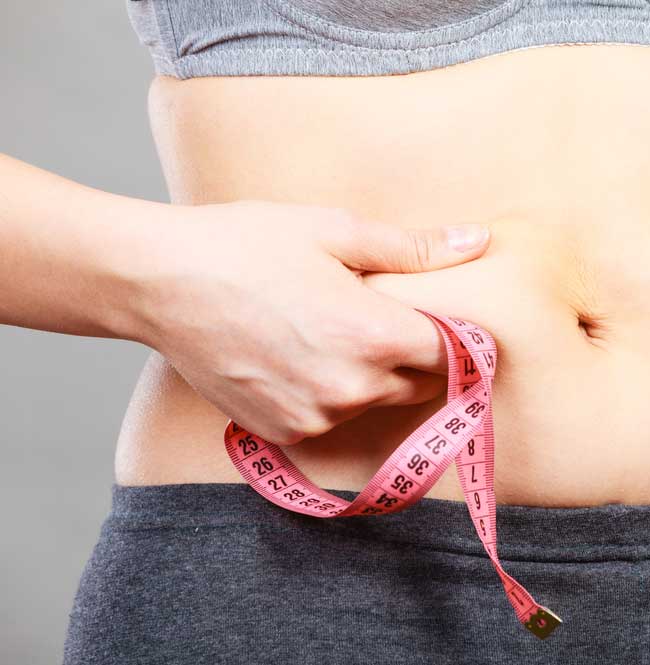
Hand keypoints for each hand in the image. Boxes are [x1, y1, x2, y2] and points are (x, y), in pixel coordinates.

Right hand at [130, 200, 490, 444]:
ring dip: (370, 375)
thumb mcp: (335, 231)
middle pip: (420, 382)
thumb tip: (477, 241)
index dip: (456, 334)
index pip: (454, 353)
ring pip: (375, 401)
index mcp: (375, 337)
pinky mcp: (283, 432)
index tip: (443, 318)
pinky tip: (298, 355)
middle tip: (377, 315)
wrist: (157, 281)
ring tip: (328, 329)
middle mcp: (352, 389)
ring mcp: (316, 418)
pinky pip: (331, 418)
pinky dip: (329, 394)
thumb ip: (413, 247)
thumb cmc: (246, 245)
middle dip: (414, 354)